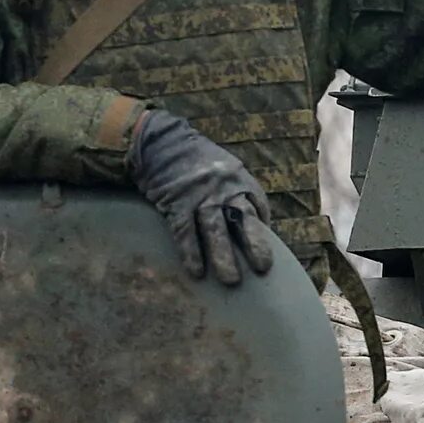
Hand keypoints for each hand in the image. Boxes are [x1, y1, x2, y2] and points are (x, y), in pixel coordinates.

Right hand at [127, 108, 277, 283]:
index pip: (258, 205)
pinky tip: (196, 272)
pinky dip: (191, 252)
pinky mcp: (176, 203)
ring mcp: (199, 195)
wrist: (159, 142)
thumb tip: (254, 218)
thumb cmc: (194, 159)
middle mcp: (222, 187)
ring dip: (223, 256)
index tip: (264, 249)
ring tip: (231, 280)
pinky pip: (185, 232)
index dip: (263, 228)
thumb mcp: (224, 166)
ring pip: (215, 229)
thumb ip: (238, 189)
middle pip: (243, 218)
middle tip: (262, 268)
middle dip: (254, 244)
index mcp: (238, 178)